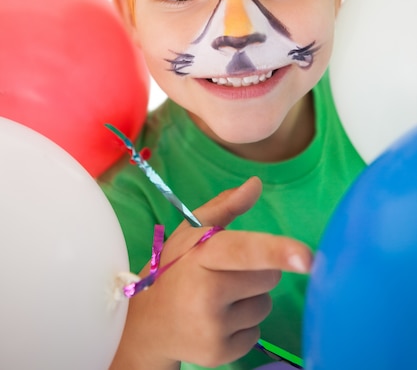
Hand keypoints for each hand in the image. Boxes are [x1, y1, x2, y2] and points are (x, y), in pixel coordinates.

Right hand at [110, 177, 311, 369]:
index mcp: (201, 256)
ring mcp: (213, 328)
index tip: (308, 258)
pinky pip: (257, 332)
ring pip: (265, 305)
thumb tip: (256, 184)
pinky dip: (243, 324)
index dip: (277, 251)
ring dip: (250, 299)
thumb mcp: (191, 233)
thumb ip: (225, 207)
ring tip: (218, 299)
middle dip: (257, 271)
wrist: (149, 323)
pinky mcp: (220, 354)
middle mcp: (206, 294)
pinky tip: (217, 319)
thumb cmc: (176, 269)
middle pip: (269, 276)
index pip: (244, 250)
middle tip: (224, 274)